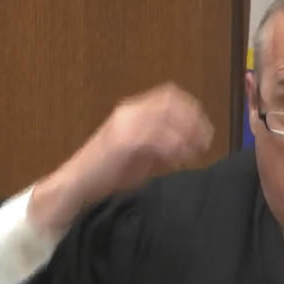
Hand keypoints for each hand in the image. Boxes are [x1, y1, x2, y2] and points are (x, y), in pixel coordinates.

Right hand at [27, 83, 213, 231]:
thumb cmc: (108, 173)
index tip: (206, 132)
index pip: (170, 97)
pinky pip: (154, 137)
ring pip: (165, 117)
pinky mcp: (121, 141)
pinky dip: (171, 147)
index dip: (193, 111)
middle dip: (193, 122)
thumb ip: (164, 147)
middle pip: (171, 102)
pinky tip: (177, 160)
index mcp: (133, 110)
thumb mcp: (143, 156)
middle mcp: (129, 111)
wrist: (77, 186)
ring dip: (185, 135)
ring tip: (193, 154)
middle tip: (204, 143)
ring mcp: (124, 124)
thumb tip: (190, 145)